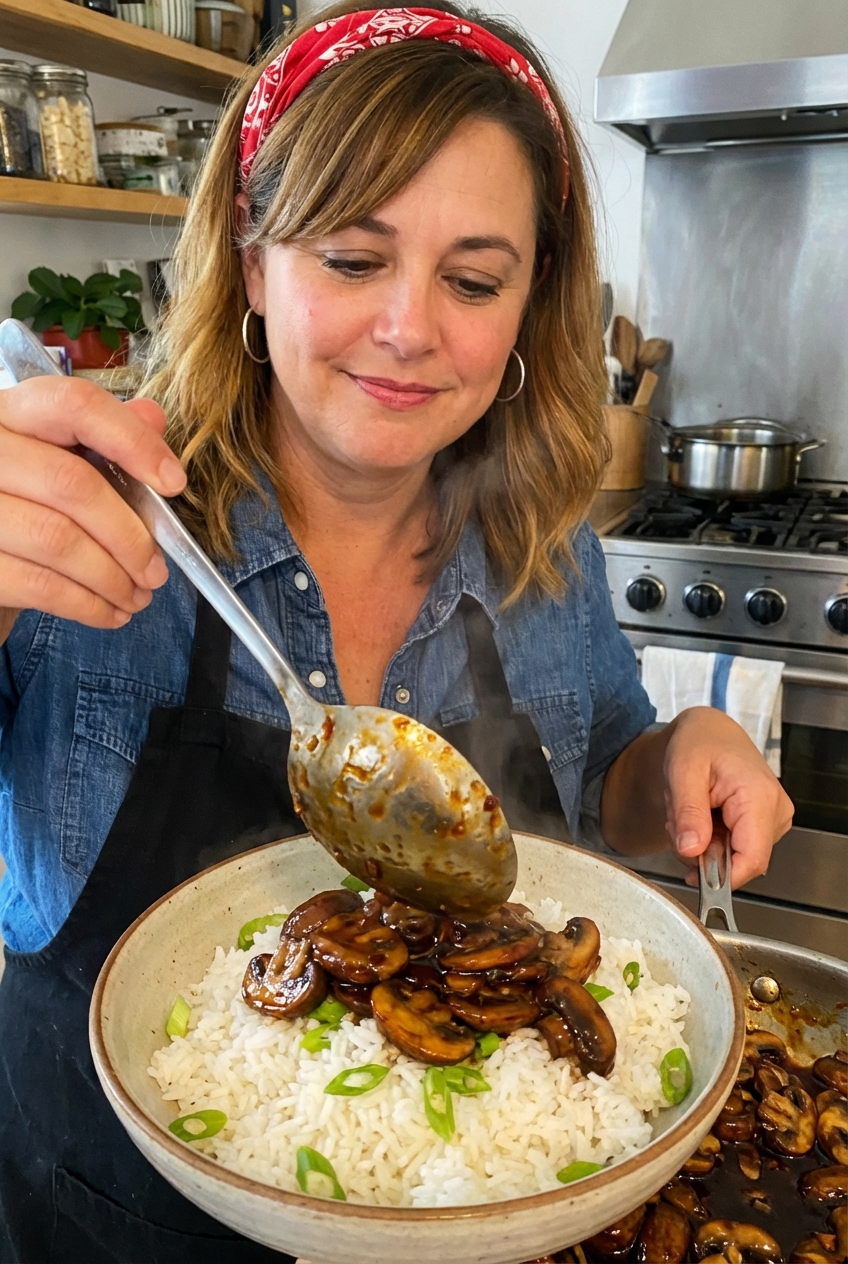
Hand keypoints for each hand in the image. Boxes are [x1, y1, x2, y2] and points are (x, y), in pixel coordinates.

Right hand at [0, 376, 185, 630]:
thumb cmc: (23, 503)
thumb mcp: (56, 461)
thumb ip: (102, 437)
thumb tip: (152, 417)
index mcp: (10, 412)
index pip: (74, 405)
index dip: (132, 442)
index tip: (173, 483)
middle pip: (71, 484)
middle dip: (129, 535)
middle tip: (157, 569)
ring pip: (57, 539)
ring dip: (112, 577)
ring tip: (138, 596)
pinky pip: (38, 585)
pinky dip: (86, 605)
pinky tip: (110, 612)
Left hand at [663, 706, 792, 887]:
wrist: (709, 731)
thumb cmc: (698, 742)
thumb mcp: (682, 771)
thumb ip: (688, 813)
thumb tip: (692, 852)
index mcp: (760, 797)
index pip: (752, 860)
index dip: (722, 879)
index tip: (692, 876)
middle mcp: (775, 811)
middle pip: (738, 862)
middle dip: (701, 851)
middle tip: (679, 819)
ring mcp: (773, 820)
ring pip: (733, 859)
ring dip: (702, 843)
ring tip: (690, 811)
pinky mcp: (764, 825)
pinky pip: (733, 850)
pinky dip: (709, 839)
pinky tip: (702, 815)